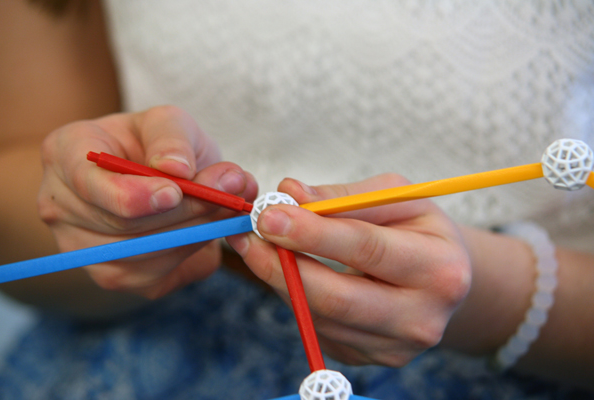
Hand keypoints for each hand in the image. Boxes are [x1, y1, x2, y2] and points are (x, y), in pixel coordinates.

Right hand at [38, 105, 257, 298]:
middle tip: (232, 191)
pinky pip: (159, 275)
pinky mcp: (114, 276)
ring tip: (231, 204)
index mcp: (65, 155)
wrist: (153, 176)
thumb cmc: (155, 144)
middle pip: (122, 225)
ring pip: (144, 256)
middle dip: (185, 211)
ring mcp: (84, 248)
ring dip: (197, 232)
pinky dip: (193, 251)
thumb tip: (178, 168)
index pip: (87, 183)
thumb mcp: (166, 122)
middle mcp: (61, 207)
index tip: (175, 191)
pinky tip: (211, 226)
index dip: (133, 194)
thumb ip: (173, 138)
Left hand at [227, 174, 470, 366]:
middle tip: (245, 235)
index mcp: (440, 269)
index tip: (268, 215)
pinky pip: (318, 328)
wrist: (443, 278)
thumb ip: (342, 196)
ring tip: (257, 245)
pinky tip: (287, 270)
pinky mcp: (369, 358)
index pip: (366, 249)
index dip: (312, 233)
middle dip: (281, 265)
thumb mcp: (395, 197)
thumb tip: (289, 192)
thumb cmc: (418, 229)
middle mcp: (422, 318)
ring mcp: (394, 347)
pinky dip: (294, 296)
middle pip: (336, 298)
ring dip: (279, 279)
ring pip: (319, 315)